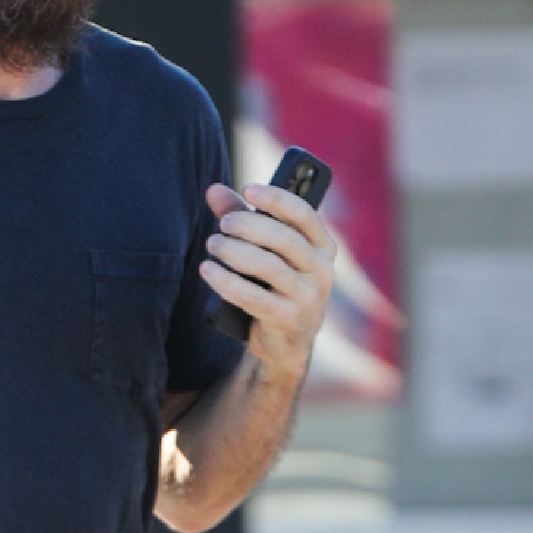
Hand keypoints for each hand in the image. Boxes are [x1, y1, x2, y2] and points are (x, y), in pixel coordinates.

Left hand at [200, 180, 336, 383]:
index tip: (248, 189)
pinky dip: (227, 282)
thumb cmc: (275, 286)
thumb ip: (242, 218)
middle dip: (248, 226)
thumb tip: (213, 190)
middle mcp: (323, 271)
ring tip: (213, 245)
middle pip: (284, 239)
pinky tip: (208, 271)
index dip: (276, 199)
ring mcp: (309, 298)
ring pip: (269, 267)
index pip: (304, 214)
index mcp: (323, 247)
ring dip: (234, 252)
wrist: (287, 343)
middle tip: (222, 225)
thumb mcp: (266, 251)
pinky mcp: (289, 320)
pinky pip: (253, 297)